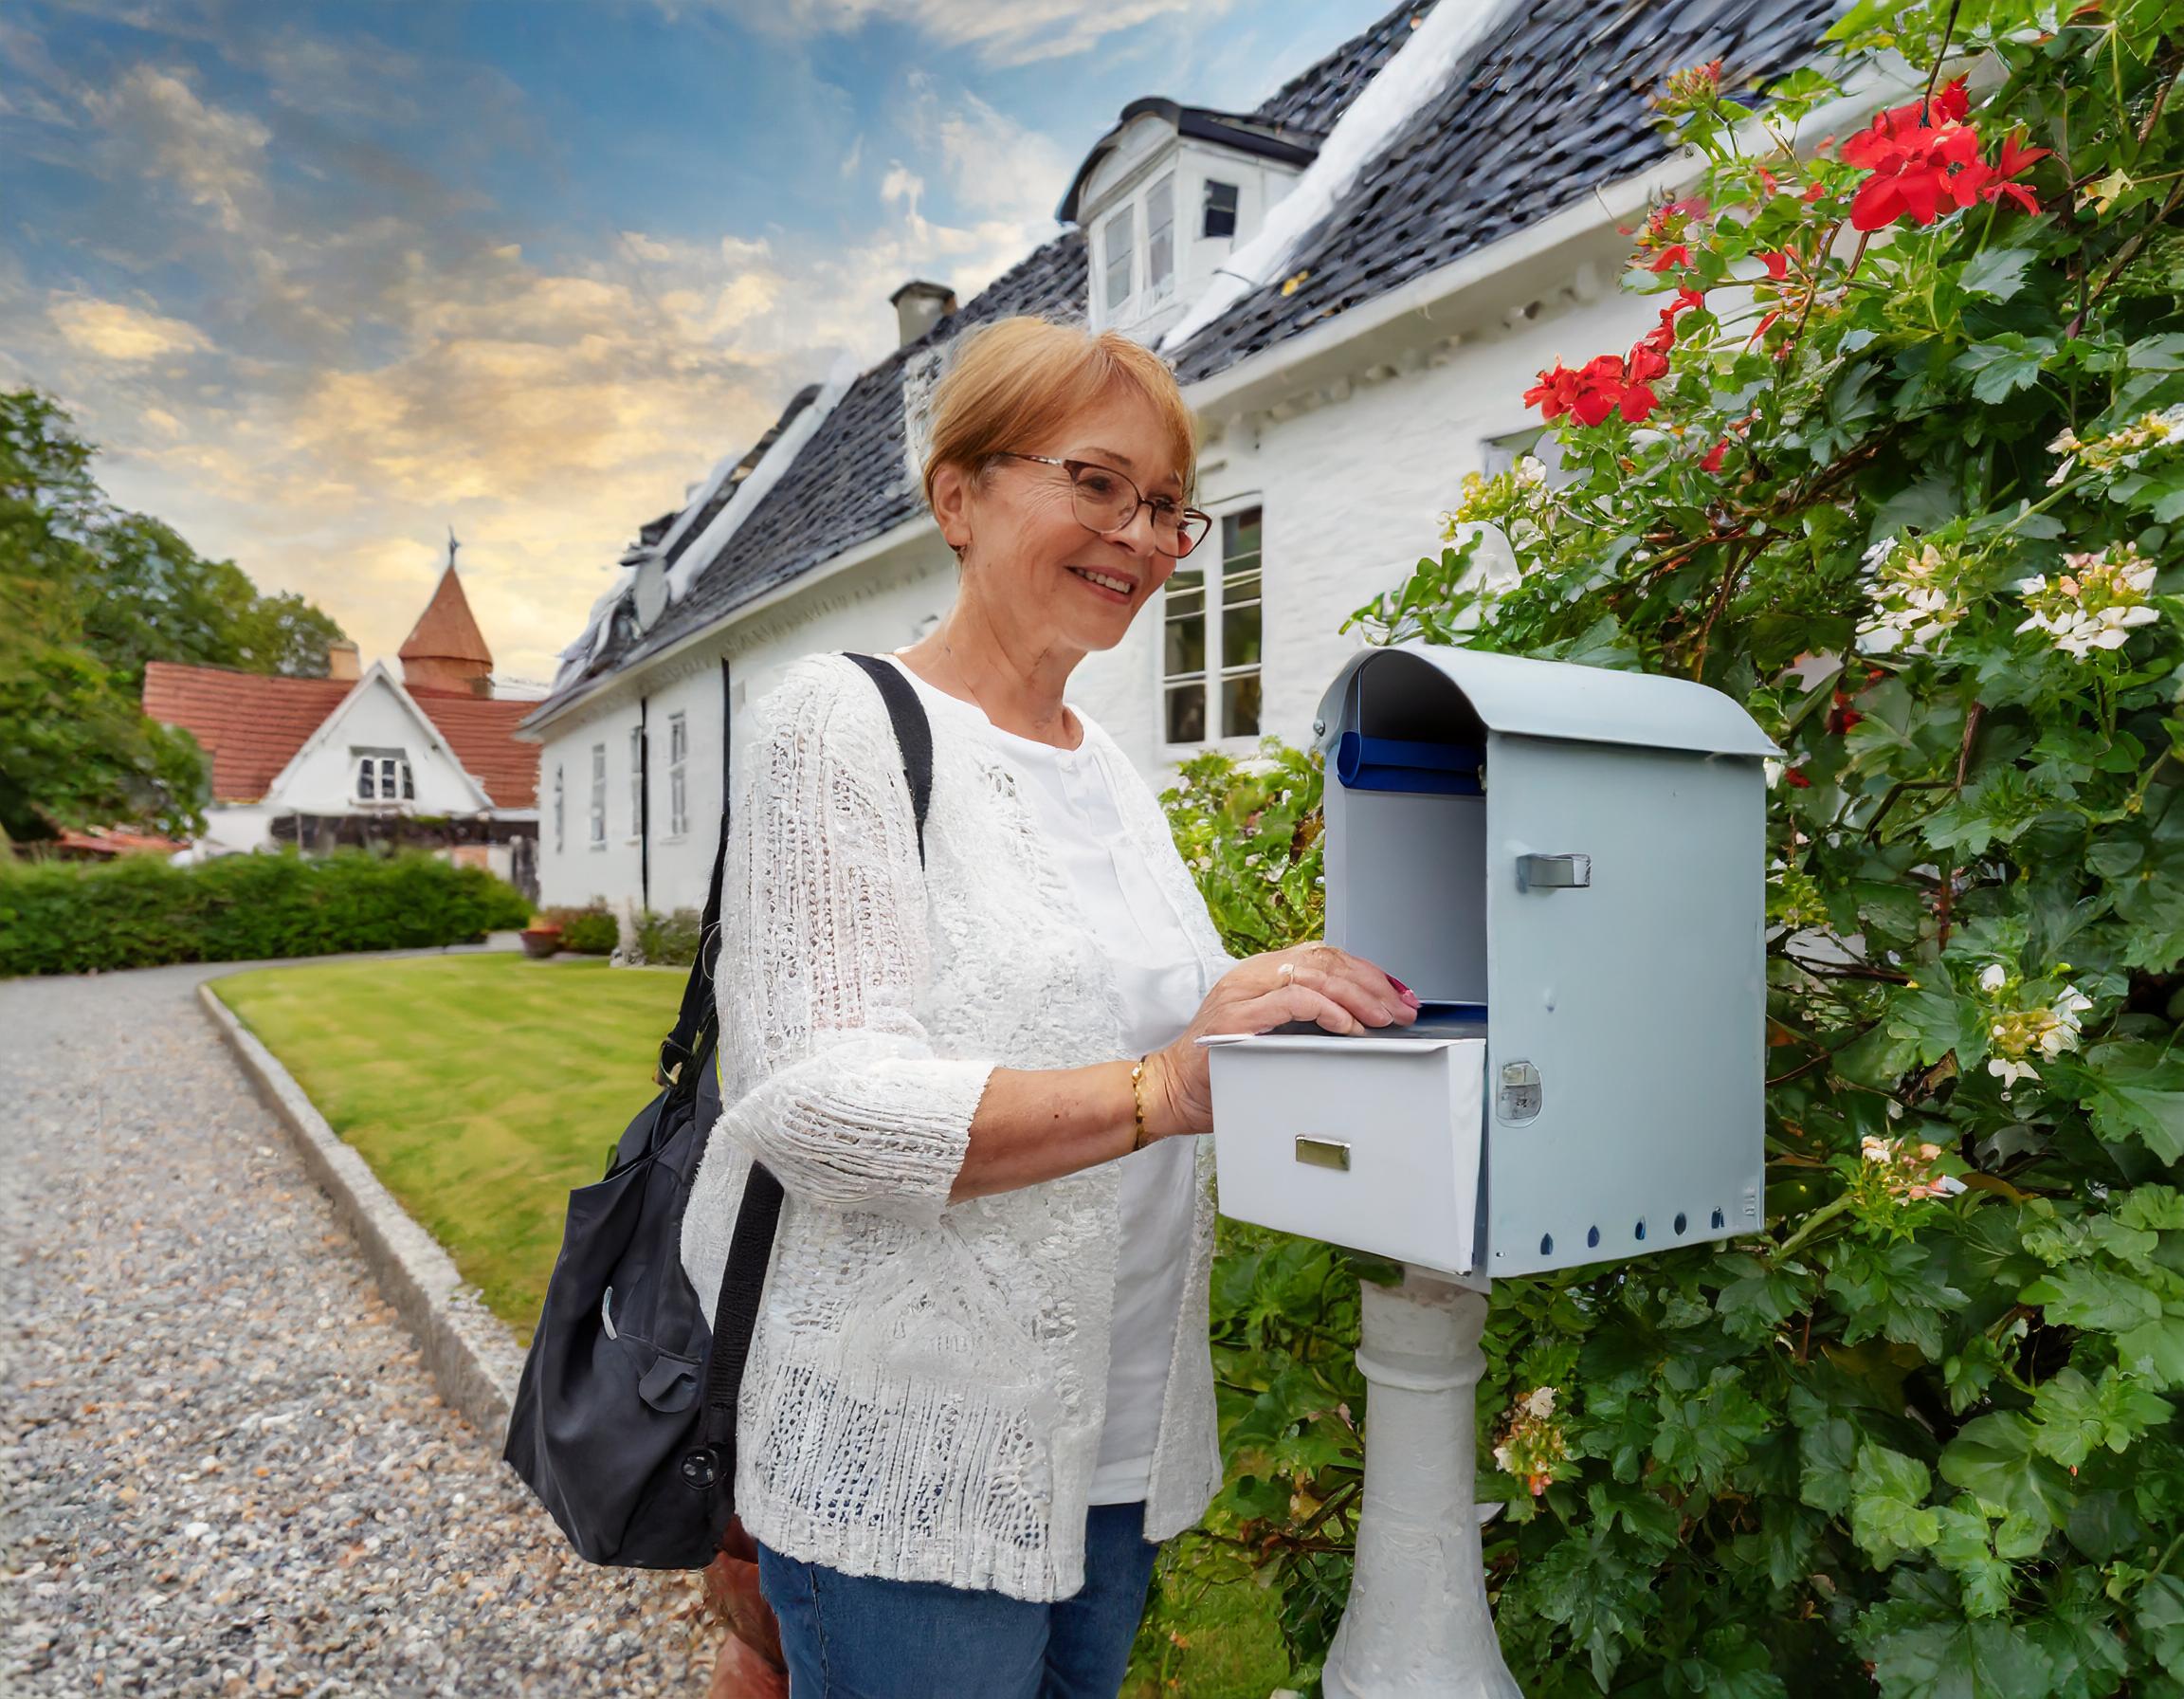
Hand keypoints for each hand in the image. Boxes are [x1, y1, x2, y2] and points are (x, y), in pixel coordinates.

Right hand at [1143, 944, 1419, 1137]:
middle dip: (1372, 983)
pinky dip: (1329, 1010)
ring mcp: (1242, 992)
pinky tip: (1350, 1026)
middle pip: (1325, 959)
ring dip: (1358, 995)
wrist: (1171, 1093)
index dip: (1365, 971)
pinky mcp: (1237, 1016)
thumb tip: (1364, 1025)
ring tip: (1383, 1018)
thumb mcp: (1272, 1038)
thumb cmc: (1221, 1072)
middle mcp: (1251, 975)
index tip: (1397, 994)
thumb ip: (1305, 1023)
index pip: (1323, 955)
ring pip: (1314, 973)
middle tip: (1401, 1008)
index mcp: (1261, 975)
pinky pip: (1294, 1000)